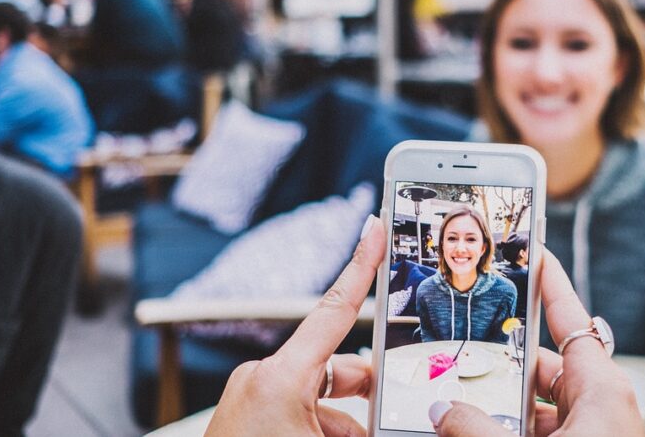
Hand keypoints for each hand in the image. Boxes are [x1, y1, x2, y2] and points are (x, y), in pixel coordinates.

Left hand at [205, 215, 383, 436]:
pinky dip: (324, 430)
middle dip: (369, 393)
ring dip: (347, 423)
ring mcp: (251, 399)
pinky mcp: (246, 418)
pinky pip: (298, 414)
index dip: (362, 266)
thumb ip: (364, 427)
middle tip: (398, 408)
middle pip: (337, 368)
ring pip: (320, 398)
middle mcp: (263, 379)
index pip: (335, 309)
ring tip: (359, 435)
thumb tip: (396, 419)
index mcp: (280, 378)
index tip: (376, 229)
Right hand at [430, 249, 644, 436]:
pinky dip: (512, 428)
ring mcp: (592, 431)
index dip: (550, 283)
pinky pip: (545, 430)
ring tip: (460, 408)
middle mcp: (599, 406)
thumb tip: (442, 412)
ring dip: (501, 408)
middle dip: (500, 366)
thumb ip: (479, 429)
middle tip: (460, 359)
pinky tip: (476, 434)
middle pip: (542, 368)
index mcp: (602, 389)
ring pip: (539, 406)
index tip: (536, 251)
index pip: (571, 319)